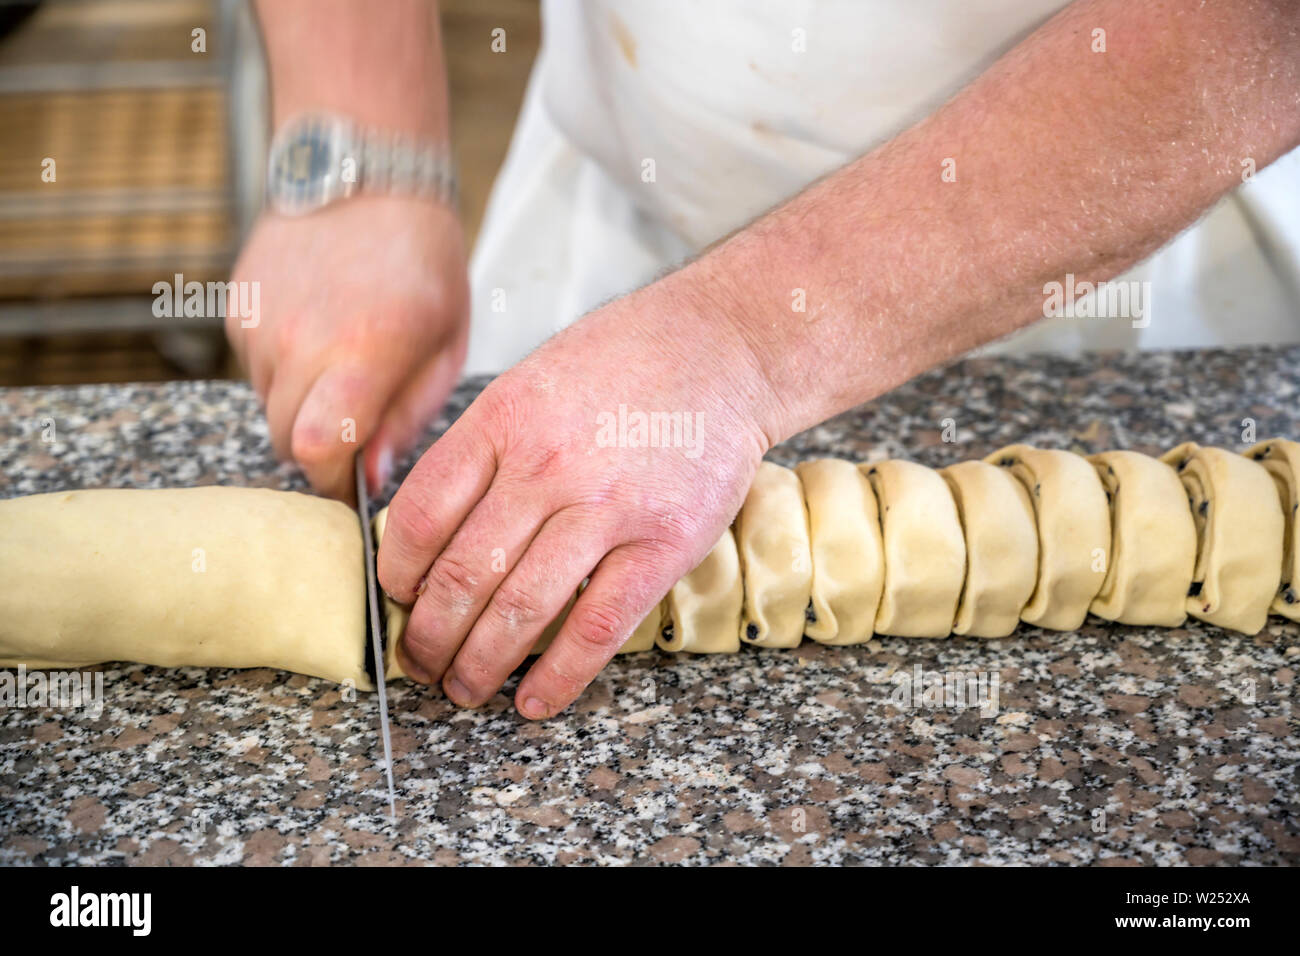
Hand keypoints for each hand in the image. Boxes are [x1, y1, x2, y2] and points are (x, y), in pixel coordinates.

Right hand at [227, 196, 468, 500]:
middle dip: (321, 448)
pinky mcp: (238, 308)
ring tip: (343, 360)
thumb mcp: (444, 344)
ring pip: (269, 406)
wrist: (367, 177)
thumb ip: (408, 417)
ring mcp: (261, 322)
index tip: (354, 478)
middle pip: (286, 440)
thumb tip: (372, 477)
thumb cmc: (424, 262)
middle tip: (357, 419)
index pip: (318, 450)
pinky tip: (318, 329)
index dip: (333, 479)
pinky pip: (255, 368)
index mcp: (365, 351)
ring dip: (303, 405)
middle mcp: (301, 340)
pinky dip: (283, 367)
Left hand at [377, 266, 778, 717]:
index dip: (395, 575)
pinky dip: (559, 676)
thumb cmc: (625, 363)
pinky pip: (598, 626)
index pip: (419, 517)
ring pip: (520, 610)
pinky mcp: (665, 543)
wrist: (724, 346)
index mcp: (502, 420)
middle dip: (428, 637)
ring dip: (479, 665)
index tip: (395, 601)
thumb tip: (428, 530)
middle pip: (461, 575)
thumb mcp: (531, 381)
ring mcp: (608, 507)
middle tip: (417, 662)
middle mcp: (546, 465)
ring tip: (462, 688)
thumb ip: (483, 449)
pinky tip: (534, 701)